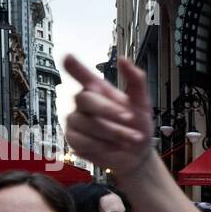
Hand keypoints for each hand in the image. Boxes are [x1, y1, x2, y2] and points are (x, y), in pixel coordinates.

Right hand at [63, 55, 155, 177]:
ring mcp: (76, 121)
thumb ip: (136, 81)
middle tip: (129, 118)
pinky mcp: (74, 139)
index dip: (74, 67)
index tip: (68, 57)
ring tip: (131, 138)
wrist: (139, 154)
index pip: (82, 75)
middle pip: (85, 99)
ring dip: (112, 131)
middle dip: (109, 110)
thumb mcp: (142, 103)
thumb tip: (124, 60)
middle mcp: (84, 103)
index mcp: (98, 90)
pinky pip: (82, 140)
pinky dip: (102, 144)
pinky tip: (115, 146)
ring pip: (86, 122)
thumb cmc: (138, 126)